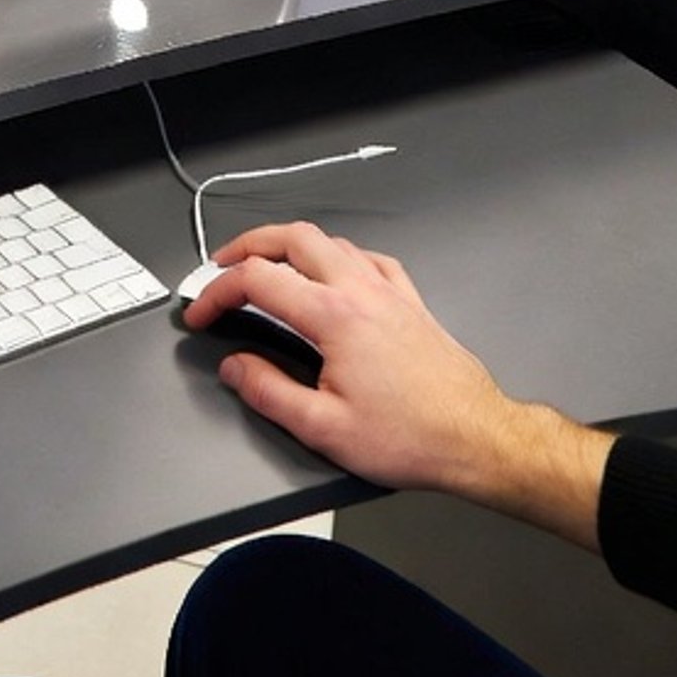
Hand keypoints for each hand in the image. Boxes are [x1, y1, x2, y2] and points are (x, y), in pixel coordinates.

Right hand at [184, 222, 607, 546]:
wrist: (476, 438)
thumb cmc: (408, 438)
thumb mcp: (325, 429)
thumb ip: (270, 393)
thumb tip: (234, 367)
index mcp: (333, 315)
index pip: (258, 280)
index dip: (217, 292)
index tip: (200, 313)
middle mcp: (359, 289)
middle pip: (292, 237)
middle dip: (248, 244)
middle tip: (221, 266)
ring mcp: (389, 289)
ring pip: (330, 241)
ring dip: (290, 245)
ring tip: (267, 264)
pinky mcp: (411, 301)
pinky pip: (368, 258)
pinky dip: (337, 256)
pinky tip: (334, 273)